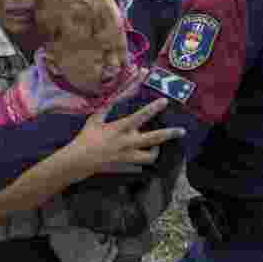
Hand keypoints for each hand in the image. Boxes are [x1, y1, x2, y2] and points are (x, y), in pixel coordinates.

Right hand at [68, 98, 183, 177]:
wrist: (80, 161)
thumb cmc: (86, 138)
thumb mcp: (95, 119)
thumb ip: (107, 108)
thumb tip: (115, 96)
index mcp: (119, 129)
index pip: (140, 116)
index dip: (153, 108)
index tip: (164, 102)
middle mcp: (127, 143)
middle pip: (154, 138)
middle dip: (170, 134)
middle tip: (182, 131)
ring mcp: (128, 156)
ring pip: (151, 155)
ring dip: (157, 150)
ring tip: (158, 146)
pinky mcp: (126, 165)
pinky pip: (142, 163)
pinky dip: (145, 158)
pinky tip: (144, 154)